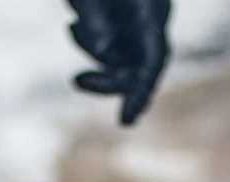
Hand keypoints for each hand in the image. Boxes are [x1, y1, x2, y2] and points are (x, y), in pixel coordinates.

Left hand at [68, 0, 170, 125]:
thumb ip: (98, 21)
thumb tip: (104, 52)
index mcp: (153, 7)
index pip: (156, 58)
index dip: (141, 91)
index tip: (124, 121)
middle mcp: (153, 22)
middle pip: (140, 70)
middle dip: (108, 82)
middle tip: (77, 81)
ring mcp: (140, 30)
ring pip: (120, 67)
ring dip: (93, 58)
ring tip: (73, 27)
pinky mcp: (125, 34)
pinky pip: (108, 57)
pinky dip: (89, 47)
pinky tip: (73, 26)